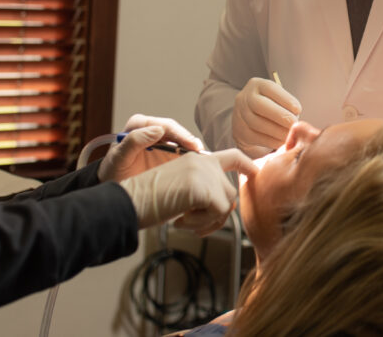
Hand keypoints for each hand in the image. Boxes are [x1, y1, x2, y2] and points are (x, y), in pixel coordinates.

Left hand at [98, 114, 205, 182]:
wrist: (112, 190)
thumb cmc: (112, 172)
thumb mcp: (118, 157)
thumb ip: (134, 141)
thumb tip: (158, 129)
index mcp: (139, 125)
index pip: (165, 126)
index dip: (180, 134)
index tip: (190, 145)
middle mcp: (152, 131)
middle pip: (177, 133)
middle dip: (190, 142)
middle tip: (201, 153)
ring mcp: (161, 143)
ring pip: (182, 143)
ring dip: (193, 151)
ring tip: (205, 160)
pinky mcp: (167, 156)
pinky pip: (182, 155)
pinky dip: (191, 159)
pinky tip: (199, 166)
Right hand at [119, 149, 256, 235]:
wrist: (127, 203)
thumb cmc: (148, 201)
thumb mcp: (181, 191)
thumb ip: (204, 189)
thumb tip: (228, 205)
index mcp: (196, 159)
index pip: (230, 156)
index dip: (246, 164)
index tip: (255, 172)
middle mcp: (203, 161)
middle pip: (230, 192)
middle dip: (217, 215)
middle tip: (192, 225)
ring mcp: (203, 172)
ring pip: (226, 204)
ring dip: (207, 221)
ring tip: (183, 221)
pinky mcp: (202, 187)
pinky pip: (218, 213)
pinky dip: (202, 224)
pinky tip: (181, 221)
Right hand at [232, 77, 301, 157]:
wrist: (248, 122)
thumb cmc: (270, 108)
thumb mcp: (277, 99)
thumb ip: (287, 105)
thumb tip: (297, 118)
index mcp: (257, 85)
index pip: (270, 88)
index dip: (285, 99)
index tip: (298, 109)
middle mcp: (245, 98)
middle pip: (260, 105)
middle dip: (279, 115)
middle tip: (293, 123)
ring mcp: (240, 115)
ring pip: (256, 123)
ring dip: (277, 130)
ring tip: (290, 135)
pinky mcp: (240, 132)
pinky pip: (256, 137)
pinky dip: (271, 141)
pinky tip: (281, 142)